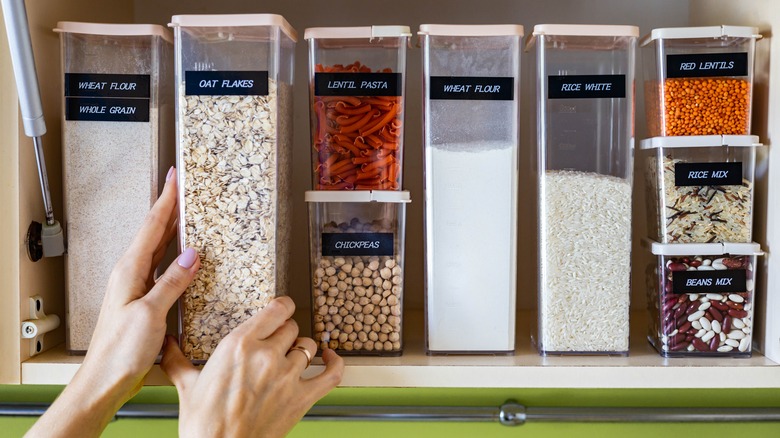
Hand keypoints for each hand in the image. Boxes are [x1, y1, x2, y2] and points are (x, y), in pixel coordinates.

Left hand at [82, 167, 197, 396]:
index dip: (166, 199)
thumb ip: (171, 283)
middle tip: (185, 186)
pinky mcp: (143, 299)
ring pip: (158, 247)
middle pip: (155, 230)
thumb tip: (192, 255)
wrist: (104, 380)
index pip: (153, 225)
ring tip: (188, 211)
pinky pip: (161, 266)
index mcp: (129, 270)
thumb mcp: (150, 314)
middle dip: (170, 206)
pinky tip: (185, 254)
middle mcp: (130, 273)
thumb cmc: (120, 352)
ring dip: (173, 227)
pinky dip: (175, 253)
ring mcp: (136, 285)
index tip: (176, 177)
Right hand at [161, 296, 344, 437]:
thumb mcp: (186, 384)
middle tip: (276, 343)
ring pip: (308, 347)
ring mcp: (288, 376)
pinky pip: (331, 373)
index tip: (280, 310)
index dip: (282, 307)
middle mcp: (267, 355)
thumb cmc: (203, 423)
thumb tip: (166, 344)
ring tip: (291, 357)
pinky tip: (329, 358)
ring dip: (301, 350)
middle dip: (284, 333)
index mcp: (240, 344)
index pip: (277, 309)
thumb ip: (177, 359)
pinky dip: (334, 363)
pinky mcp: (302, 397)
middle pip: (291, 328)